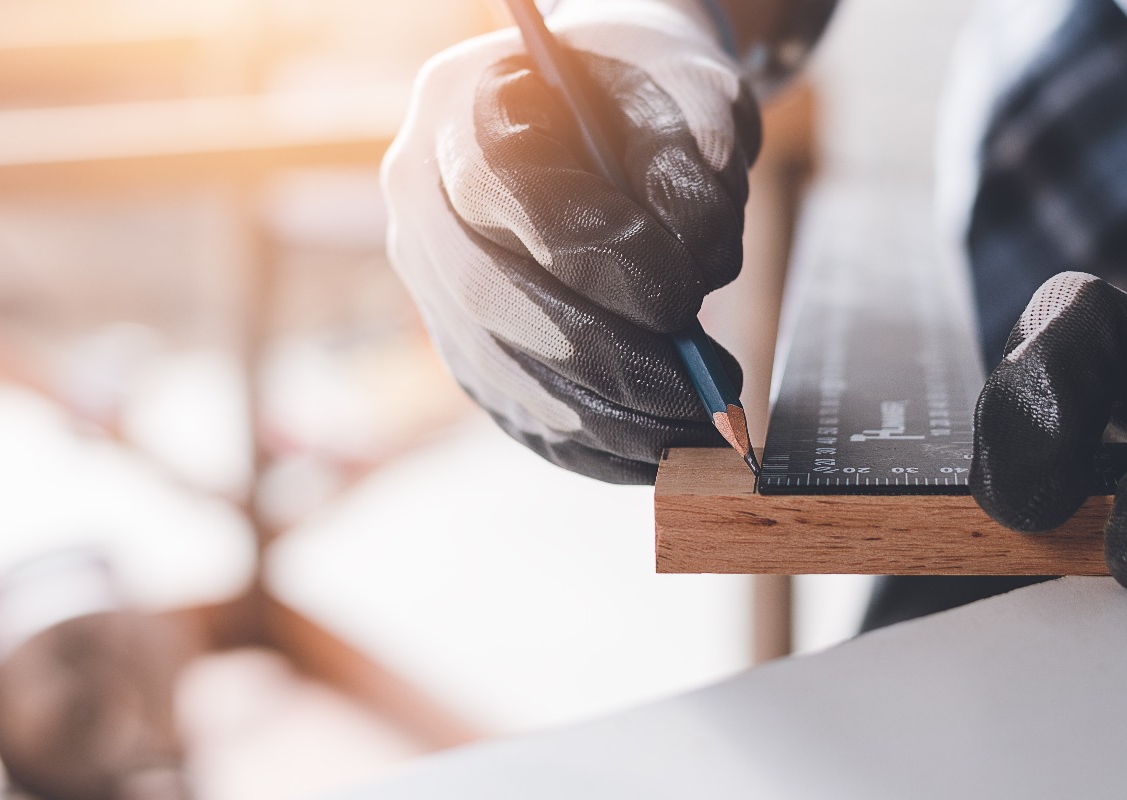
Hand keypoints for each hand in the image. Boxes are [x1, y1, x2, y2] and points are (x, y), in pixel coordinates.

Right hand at [382, 1, 759, 482]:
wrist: (599, 116)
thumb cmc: (644, 99)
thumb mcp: (685, 88)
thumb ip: (696, 156)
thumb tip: (699, 258)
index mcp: (461, 107)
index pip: (502, 190)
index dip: (593, 256)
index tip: (684, 298)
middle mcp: (419, 201)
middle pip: (491, 300)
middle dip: (609, 362)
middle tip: (707, 395)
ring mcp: (429, 284)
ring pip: (504, 375)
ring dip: (612, 420)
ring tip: (705, 428)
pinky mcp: (461, 348)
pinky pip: (519, 417)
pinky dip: (596, 450)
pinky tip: (668, 452)